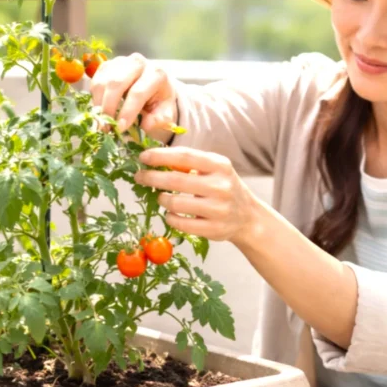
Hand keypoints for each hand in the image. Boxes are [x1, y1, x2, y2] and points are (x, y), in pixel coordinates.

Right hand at [88, 52, 177, 142]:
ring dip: (99, 105)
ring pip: (102, 82)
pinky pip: (95, 82)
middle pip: (116, 83)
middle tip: (106, 127)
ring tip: (102, 122)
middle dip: (109, 108)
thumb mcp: (165, 112)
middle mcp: (138, 63)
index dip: (127, 112)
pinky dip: (95, 98)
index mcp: (156, 74)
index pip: (137, 93)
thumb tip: (147, 124)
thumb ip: (160, 120)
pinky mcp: (107, 65)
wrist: (154, 86)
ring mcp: (120, 62)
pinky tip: (101, 110)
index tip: (120, 128)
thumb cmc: (159, 102)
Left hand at [135, 146, 261, 245]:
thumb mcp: (213, 169)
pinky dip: (170, 217)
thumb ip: (189, 163)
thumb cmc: (222, 187)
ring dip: (162, 199)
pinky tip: (170, 213)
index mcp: (220, 166)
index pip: (185, 157)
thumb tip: (154, 157)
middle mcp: (221, 186)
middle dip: (152, 178)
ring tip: (161, 196)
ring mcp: (218, 210)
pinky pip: (180, 223)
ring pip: (176, 204)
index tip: (143, 157)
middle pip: (176, 181)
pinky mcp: (213, 229)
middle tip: (139, 177)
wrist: (247, 216)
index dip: (160, 156)